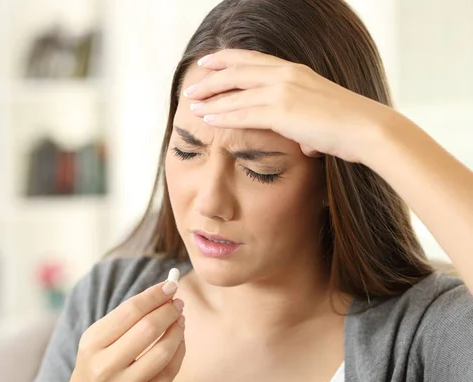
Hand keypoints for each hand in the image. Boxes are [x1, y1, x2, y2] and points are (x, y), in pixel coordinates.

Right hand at [62, 280, 184, 381]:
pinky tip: (179, 340)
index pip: (131, 311)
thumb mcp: (98, 337)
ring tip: (180, 319)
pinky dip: (179, 351)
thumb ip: (127, 316)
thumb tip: (165, 292)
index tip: (171, 285)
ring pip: (163, 352)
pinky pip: (169, 372)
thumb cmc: (97, 361)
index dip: (154, 295)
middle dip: (169, 311)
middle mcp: (106, 366)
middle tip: (177, 303)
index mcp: (93, 343)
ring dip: (177, 330)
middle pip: (148, 329)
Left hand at [183, 49, 394, 163]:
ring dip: (210, 99)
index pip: (252, 59)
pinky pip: (243, 112)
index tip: (208, 63)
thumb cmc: (350, 127)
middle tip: (191, 87)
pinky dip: (222, 116)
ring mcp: (283, 91)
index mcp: (295, 71)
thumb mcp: (322, 115)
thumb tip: (305, 143)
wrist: (368, 130)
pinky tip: (208, 119)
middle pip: (237, 71)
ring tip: (191, 106)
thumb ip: (308, 124)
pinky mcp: (282, 111)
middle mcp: (286, 75)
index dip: (226, 59)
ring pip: (235, 93)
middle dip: (210, 79)